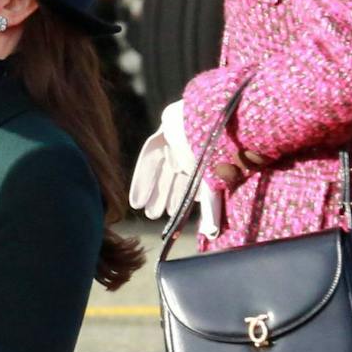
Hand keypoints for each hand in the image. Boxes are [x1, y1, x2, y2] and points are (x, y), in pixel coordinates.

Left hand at [129, 100, 223, 233]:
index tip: (171, 217)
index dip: (179, 200)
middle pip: (173, 177)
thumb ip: (210, 208)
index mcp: (205, 163)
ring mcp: (177, 141)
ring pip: (161, 168)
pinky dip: (143, 177)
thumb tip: (212, 234)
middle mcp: (190, 152)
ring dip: (152, 189)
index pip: (189, 184)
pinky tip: (135, 196)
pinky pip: (150, 155)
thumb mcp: (211, 184)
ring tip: (142, 209)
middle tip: (153, 215)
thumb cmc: (215, 151)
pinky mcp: (166, 131)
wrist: (210, 118)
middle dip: (163, 196)